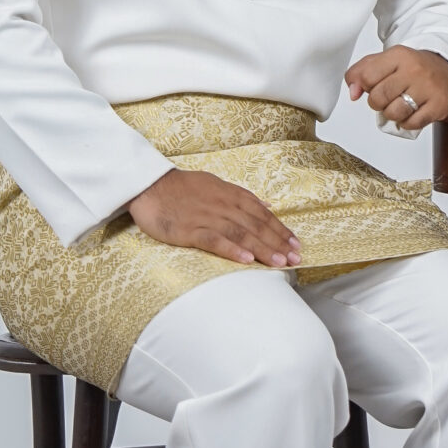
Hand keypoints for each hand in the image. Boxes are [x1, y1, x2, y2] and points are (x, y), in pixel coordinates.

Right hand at [128, 167, 299, 266]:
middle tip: (296, 258)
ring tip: (279, 262)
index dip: (280, 230)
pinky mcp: (190, 230)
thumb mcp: (218, 185)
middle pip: (256, 226)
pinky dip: (232, 250)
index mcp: (232, 195)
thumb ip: (243, 198)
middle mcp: (224, 206)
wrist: (151, 185)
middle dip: (278, 243)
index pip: (262, 214)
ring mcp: (207, 218)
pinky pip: (214, 240)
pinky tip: (246, 260)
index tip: (296, 244)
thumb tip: (267, 205)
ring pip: (241, 234)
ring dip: (262, 249)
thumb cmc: (184, 188)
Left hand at [345, 45, 447, 131]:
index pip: (367, 77)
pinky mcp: (439, 106)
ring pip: (394, 113)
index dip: (365, 86)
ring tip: (399, 104)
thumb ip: (360, 73)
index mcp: (399, 55)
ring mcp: (428, 88)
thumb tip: (353, 93)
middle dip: (377, 102)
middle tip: (387, 97)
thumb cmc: (411, 67)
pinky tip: (412, 111)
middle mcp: (414, 70)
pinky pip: (411, 124)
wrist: (444, 68)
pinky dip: (407, 122)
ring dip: (392, 114)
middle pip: (378, 98)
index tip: (373, 85)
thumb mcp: (384, 61)